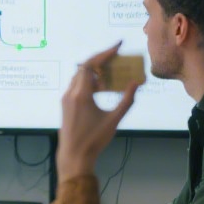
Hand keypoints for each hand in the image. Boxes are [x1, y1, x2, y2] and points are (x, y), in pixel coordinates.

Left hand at [56, 43, 139, 181]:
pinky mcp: (66, 104)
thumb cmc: (94, 139)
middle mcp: (71, 93)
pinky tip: (102, 87)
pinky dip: (89, 81)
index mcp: (81, 94)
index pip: (90, 64)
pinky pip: (77, 85)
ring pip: (79, 76)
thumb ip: (127, 100)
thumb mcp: (114, 120)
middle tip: (117, 58)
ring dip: (95, 71)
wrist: (74, 155)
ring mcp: (66, 98)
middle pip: (84, 67)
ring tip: (111, 73)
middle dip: (101, 60)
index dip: (104, 54)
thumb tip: (137, 83)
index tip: (117, 47)